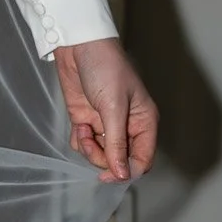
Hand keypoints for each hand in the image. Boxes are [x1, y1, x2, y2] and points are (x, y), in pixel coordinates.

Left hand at [52, 39, 158, 184]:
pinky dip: (79, 140)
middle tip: (90, 140)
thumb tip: (122, 174)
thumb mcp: (113, 107)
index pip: (142, 159)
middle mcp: (127, 126)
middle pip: (119, 161)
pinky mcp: (86, 119)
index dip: (127, 171)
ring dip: (89, 147)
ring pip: (100, 154)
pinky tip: (77, 125)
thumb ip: (117, 143)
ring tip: (83, 128)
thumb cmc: (105, 67)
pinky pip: (84, 143)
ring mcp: (105, 124)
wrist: (78, 45)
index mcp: (144, 122)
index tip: (109, 175)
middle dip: (103, 157)